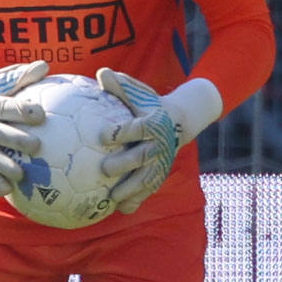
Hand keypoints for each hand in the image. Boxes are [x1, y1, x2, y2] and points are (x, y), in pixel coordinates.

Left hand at [95, 68, 221, 214]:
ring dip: (130, 190)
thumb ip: (120, 86)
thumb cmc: (150, 104)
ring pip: (146, 179)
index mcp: (153, 123)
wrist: (181, 120)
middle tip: (104, 169)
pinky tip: (121, 209)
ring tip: (111, 198)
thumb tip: (101, 73)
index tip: (103, 135)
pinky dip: (137, 200)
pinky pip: (148, 190)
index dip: (121, 132)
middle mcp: (158, 145)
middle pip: (142, 157)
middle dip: (124, 164)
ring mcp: (161, 162)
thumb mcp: (139, 93)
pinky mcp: (160, 175)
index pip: (137, 128)